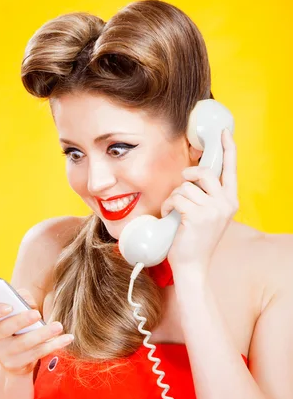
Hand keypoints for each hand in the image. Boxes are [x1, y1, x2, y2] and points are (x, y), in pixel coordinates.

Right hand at [0, 288, 73, 376]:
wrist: (16, 354)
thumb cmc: (16, 322)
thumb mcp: (16, 307)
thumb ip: (20, 298)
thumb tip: (27, 301)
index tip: (10, 306)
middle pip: (2, 330)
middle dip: (20, 321)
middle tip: (37, 313)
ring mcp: (0, 354)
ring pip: (22, 343)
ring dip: (42, 333)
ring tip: (58, 326)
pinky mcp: (14, 365)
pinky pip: (36, 354)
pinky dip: (53, 345)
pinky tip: (66, 338)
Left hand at [160, 129, 238, 274]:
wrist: (192, 265)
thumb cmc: (195, 238)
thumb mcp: (208, 214)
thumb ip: (206, 195)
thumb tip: (194, 174)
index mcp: (230, 201)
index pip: (230, 169)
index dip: (227, 149)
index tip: (223, 133)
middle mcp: (225, 203)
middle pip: (203, 172)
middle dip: (188, 174)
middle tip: (182, 185)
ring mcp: (212, 210)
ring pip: (185, 187)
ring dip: (174, 197)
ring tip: (175, 211)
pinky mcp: (196, 216)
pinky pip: (176, 199)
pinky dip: (168, 206)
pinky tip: (171, 217)